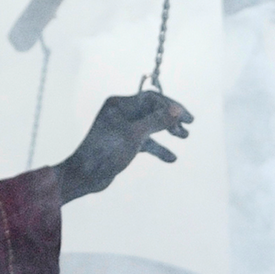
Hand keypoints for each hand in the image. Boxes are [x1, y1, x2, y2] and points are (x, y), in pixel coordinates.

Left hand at [55, 91, 193, 203]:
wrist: (85, 175)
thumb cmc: (106, 152)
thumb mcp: (135, 135)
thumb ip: (157, 121)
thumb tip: (177, 110)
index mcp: (119, 104)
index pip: (151, 98)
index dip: (171, 106)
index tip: (187, 118)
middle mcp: (120, 113)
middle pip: (152, 110)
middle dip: (171, 118)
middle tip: (189, 125)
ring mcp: (122, 128)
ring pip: (150, 126)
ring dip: (167, 131)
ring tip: (184, 138)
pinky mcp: (124, 144)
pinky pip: (145, 142)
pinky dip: (158, 148)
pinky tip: (172, 158)